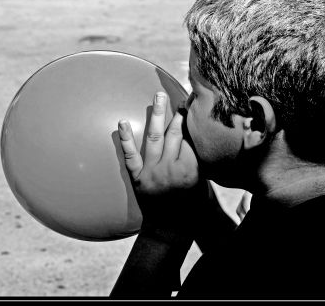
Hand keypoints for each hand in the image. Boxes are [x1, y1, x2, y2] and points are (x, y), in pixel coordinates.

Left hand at [118, 92, 202, 232]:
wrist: (172, 229)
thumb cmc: (192, 206)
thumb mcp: (202, 181)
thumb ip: (197, 159)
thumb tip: (192, 137)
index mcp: (191, 168)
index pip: (191, 138)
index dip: (191, 120)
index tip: (190, 104)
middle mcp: (172, 167)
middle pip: (175, 133)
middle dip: (176, 113)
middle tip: (173, 94)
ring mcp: (153, 172)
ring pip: (155, 138)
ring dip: (156, 114)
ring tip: (157, 96)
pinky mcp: (139, 178)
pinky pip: (131, 157)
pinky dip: (126, 140)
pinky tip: (122, 123)